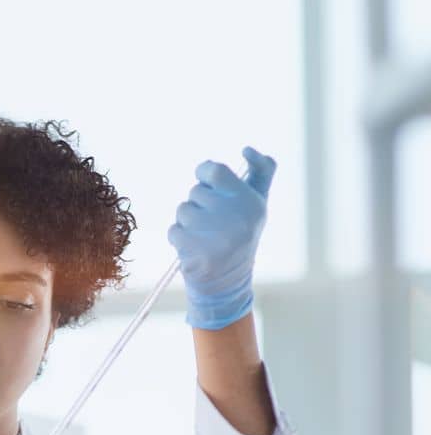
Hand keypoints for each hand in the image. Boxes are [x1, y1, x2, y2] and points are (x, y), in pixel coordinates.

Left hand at [167, 148, 275, 330]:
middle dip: (198, 204)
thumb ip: (261, 173)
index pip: (215, 171)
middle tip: (211, 223)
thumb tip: (248, 150)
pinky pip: (173, 230)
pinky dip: (178, 238)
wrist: (227, 284)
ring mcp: (214, 234)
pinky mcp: (195, 250)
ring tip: (202, 236)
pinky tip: (192, 248)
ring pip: (183, 210)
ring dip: (186, 221)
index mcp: (250, 201)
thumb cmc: (242, 238)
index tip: (205, 180)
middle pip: (196, 191)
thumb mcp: (258, 206)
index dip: (204, 172)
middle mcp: (234, 216)